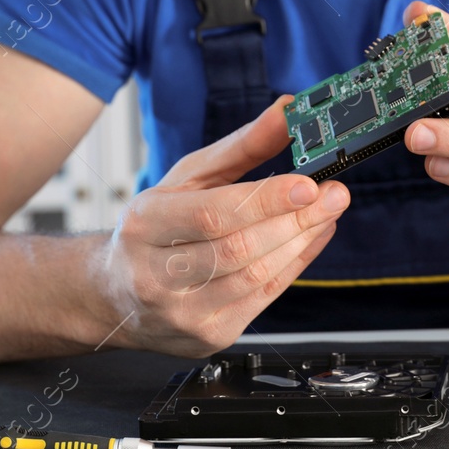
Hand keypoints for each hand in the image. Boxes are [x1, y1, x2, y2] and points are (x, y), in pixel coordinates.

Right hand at [100, 96, 349, 355]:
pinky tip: (312, 239)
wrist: (114, 295)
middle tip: (334, 194)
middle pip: (239, 248)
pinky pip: (263, 298)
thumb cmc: (153, 229)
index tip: (309, 182)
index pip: (213, 214)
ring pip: (256, 277)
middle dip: (296, 219)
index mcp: (145, 224)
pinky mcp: (208, 335)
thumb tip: (286, 112)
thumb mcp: (186, 179)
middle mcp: (157, 273)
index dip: (266, 200)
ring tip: (327, 213)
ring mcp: (182, 312)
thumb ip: (240, 147)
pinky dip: (295, 266)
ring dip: (301, 242)